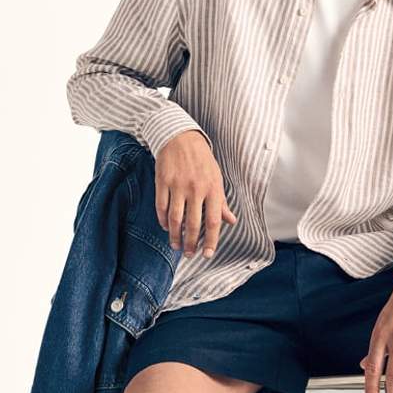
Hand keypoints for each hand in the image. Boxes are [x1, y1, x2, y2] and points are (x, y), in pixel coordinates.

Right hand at [154, 129, 237, 256]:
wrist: (181, 137)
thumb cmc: (202, 160)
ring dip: (175, 236)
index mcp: (213, 189)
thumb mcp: (217, 178)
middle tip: (189, 254)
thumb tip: (231, 221)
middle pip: (193, 224)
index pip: (213, 221)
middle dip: (191, 243)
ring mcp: (178, 185)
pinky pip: (161, 206)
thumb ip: (221, 202)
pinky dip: (162, 220)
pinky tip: (166, 227)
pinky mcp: (162, 181)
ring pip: (175, 218)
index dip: (211, 240)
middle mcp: (196, 188)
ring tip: (176, 245)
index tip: (208, 254)